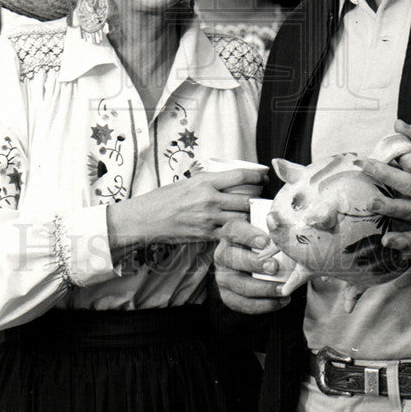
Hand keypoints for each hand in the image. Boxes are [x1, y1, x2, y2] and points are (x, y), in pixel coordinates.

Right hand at [107, 169, 265, 249]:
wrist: (146, 219)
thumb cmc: (164, 198)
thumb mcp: (188, 182)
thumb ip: (208, 183)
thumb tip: (230, 182)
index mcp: (205, 181)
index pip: (240, 176)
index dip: (257, 176)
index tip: (264, 177)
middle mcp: (209, 199)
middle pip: (246, 198)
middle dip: (258, 199)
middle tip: (262, 198)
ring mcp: (208, 219)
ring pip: (241, 218)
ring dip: (250, 217)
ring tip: (255, 215)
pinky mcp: (205, 235)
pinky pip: (229, 234)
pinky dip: (238, 232)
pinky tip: (242, 231)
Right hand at [214, 218, 290, 314]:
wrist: (259, 267)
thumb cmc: (266, 245)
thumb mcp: (267, 232)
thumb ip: (273, 228)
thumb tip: (280, 221)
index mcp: (230, 234)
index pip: (234, 230)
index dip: (249, 235)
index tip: (266, 241)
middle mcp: (222, 254)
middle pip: (232, 258)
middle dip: (254, 263)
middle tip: (275, 267)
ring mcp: (223, 277)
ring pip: (239, 284)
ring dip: (263, 288)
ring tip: (283, 289)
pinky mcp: (228, 296)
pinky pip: (242, 303)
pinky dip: (263, 305)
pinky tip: (281, 301)